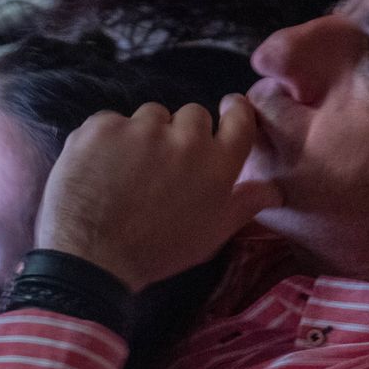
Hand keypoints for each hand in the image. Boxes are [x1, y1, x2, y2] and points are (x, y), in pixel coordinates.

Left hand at [36, 96, 282, 290]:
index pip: (240, 117)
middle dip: (181, 134)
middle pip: (193, 114)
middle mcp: (186, 138)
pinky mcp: (103, 126)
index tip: (224, 112)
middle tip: (162, 166)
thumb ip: (245, 204)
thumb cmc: (159, 251)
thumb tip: (276, 188)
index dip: (232, 111)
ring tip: (127, 171)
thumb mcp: (212, 234)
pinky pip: (111, 122)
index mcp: (218, 164)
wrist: (92, 258)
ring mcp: (141, 128)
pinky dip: (106, 141)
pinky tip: (99, 169)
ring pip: (150, 116)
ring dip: (144, 135)